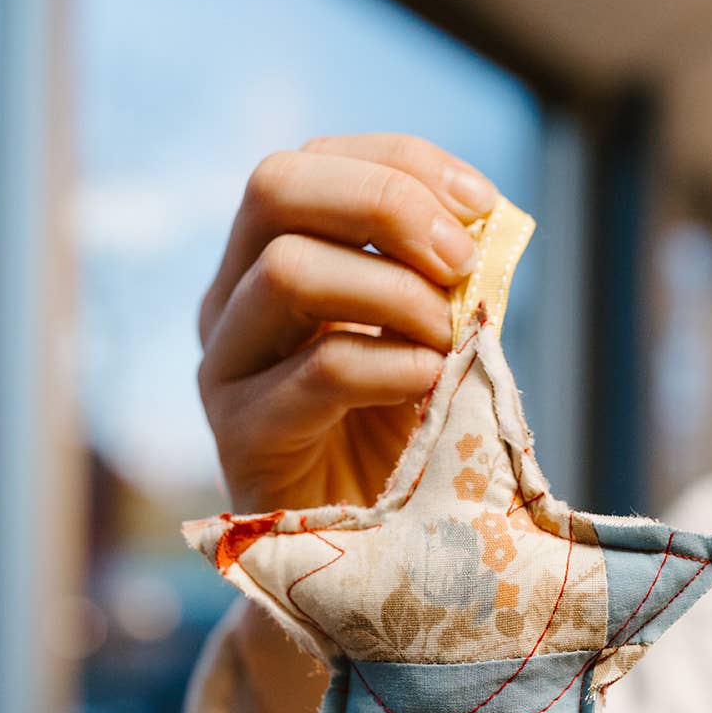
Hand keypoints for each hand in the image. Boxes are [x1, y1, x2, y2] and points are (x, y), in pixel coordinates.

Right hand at [197, 133, 497, 513]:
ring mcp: (225, 366)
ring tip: (448, 336)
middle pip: (275, 186)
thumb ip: (442, 280)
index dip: (404, 163)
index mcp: (267, 258)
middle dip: (386, 203)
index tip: (484, 205)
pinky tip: (432, 381)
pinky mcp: (240, 437)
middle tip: (461, 260)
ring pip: (287, 269)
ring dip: (394, 291)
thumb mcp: (426, 337)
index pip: (315, 160)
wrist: (366, 551)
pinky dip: (392, 363)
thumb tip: (486, 222)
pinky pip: (317, 370)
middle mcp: (230, 300)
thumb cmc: (396, 439)